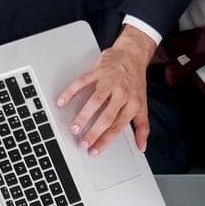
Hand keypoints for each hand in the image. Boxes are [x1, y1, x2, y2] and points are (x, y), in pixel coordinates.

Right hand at [56, 27, 155, 155]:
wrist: (133, 54)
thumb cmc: (135, 82)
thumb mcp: (142, 105)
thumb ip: (142, 127)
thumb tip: (142, 147)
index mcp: (132, 104)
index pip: (118, 127)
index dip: (105, 140)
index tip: (94, 151)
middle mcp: (122, 93)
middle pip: (106, 117)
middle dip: (93, 132)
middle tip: (82, 143)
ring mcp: (109, 81)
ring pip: (95, 101)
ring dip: (83, 115)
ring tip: (74, 128)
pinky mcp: (98, 70)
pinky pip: (82, 82)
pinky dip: (71, 91)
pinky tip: (63, 101)